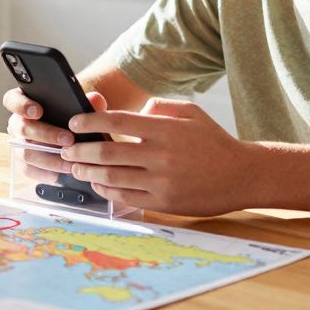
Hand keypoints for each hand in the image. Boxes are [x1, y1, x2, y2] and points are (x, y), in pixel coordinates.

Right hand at [4, 86, 107, 185]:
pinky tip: (60, 175)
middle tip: (68, 139)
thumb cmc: (73, 116)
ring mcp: (19, 144)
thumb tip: (95, 100)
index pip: (12, 100)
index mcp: (25, 102)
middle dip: (46, 134)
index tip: (38, 111)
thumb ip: (88, 101)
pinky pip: (28, 170)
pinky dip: (45, 174)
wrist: (75, 135)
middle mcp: (18, 123)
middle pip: (21, 128)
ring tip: (70, 162)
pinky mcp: (23, 163)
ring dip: (49, 158)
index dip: (22, 105)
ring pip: (25, 152)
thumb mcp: (82, 106)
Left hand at [62, 98, 250, 215]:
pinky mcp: (164, 202)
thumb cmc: (214, 141)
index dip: (91, 122)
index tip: (75, 123)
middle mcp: (161, 155)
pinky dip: (107, 191)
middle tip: (66, 149)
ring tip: (76, 168)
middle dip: (81, 151)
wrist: (242, 175)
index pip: (118, 122)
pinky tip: (98, 184)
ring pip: (113, 177)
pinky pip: (126, 197)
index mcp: (165, 130)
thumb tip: (134, 113)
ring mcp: (162, 181)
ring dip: (89, 172)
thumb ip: (159, 107)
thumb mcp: (191, 112)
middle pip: (108, 152)